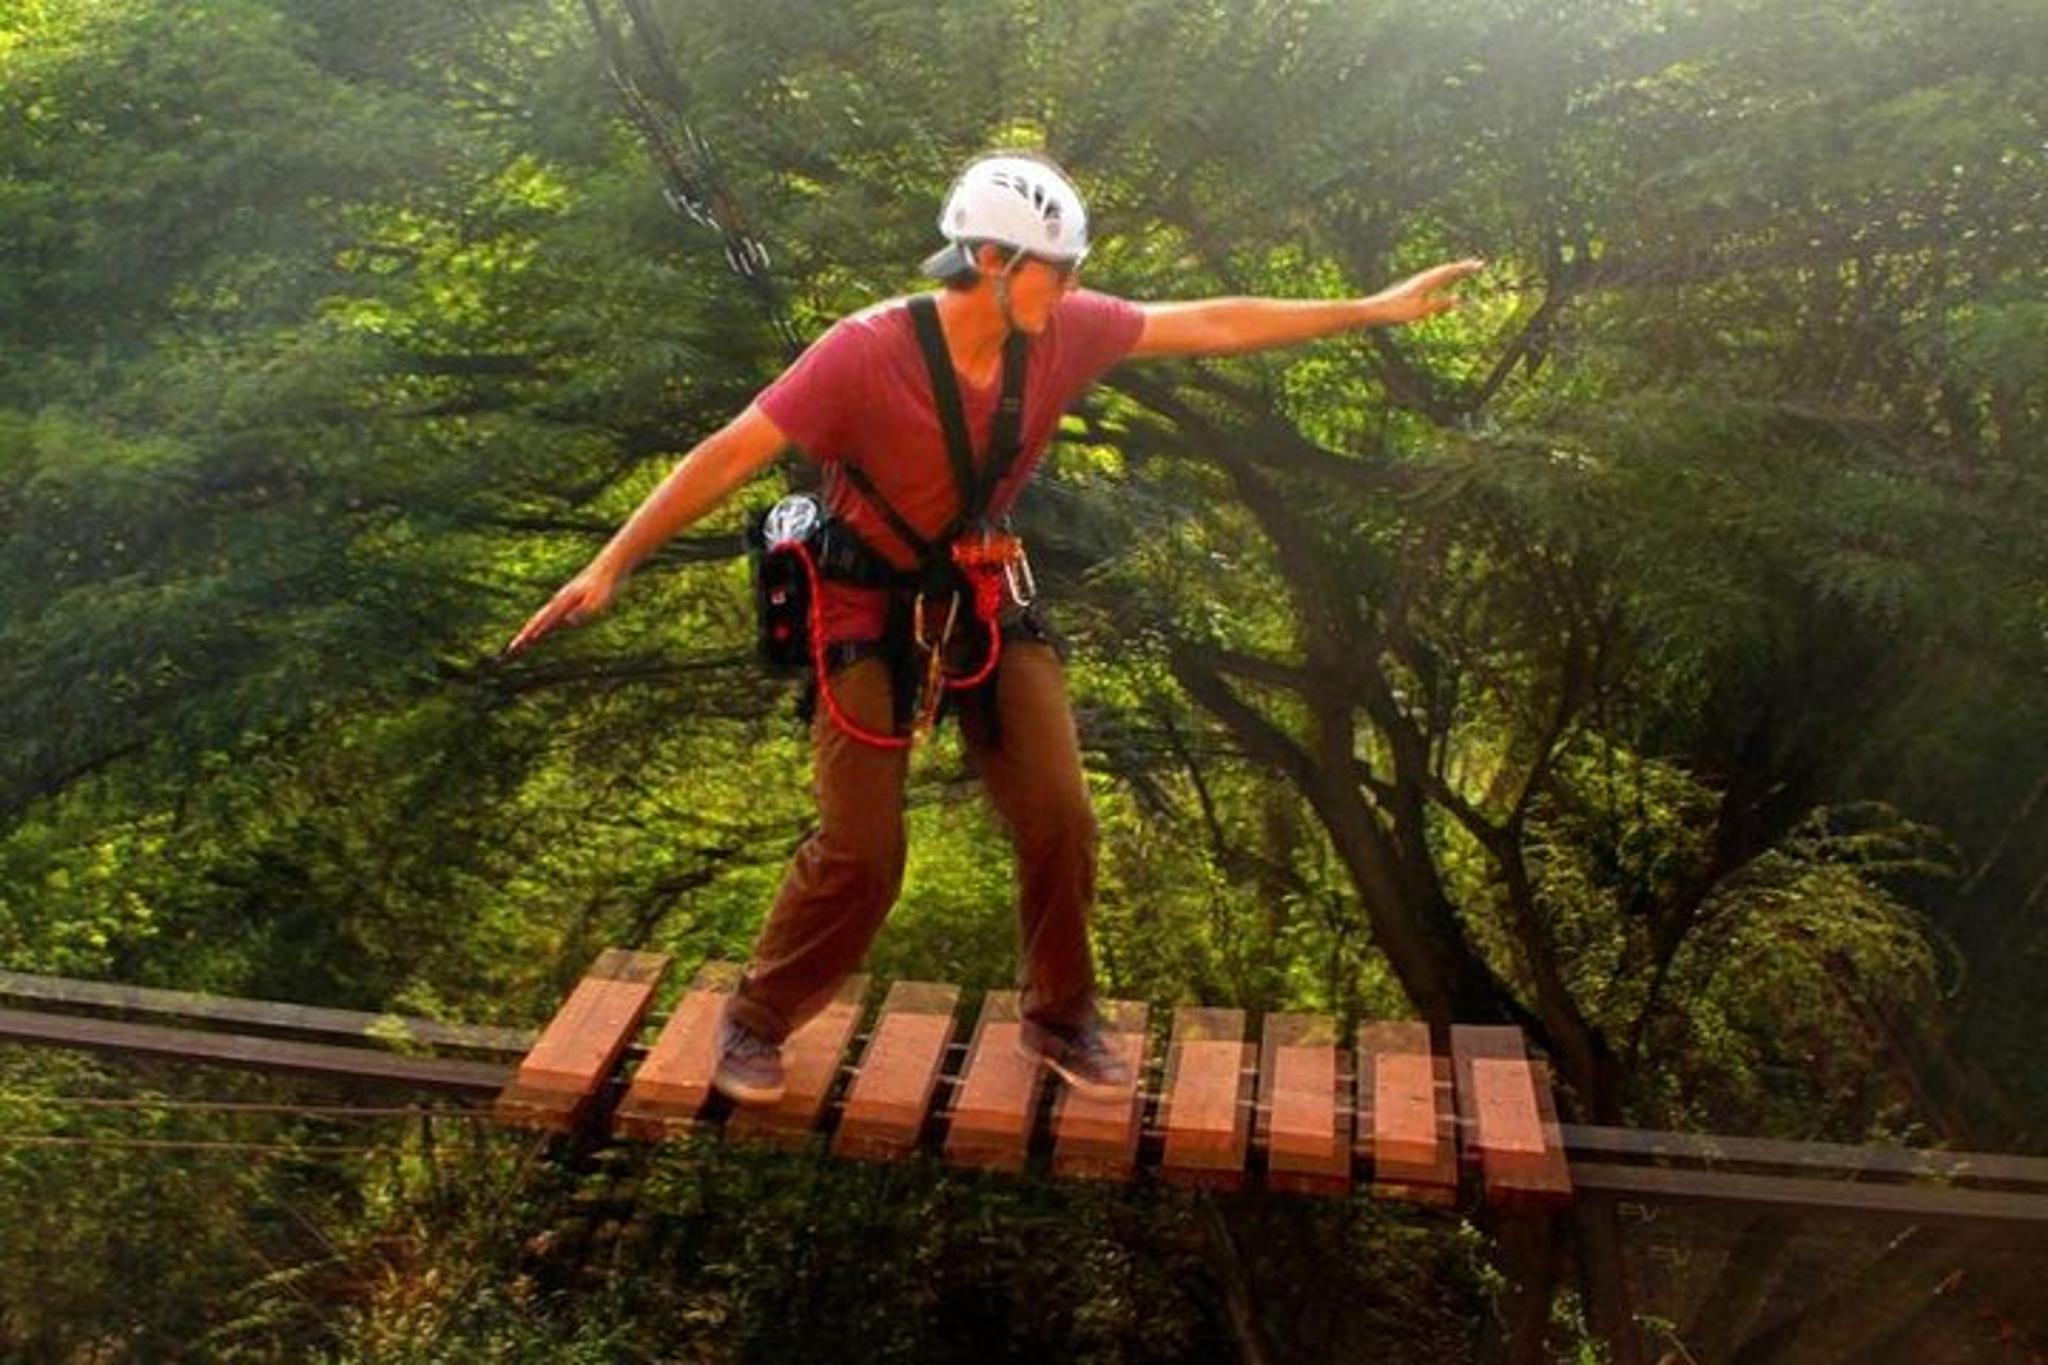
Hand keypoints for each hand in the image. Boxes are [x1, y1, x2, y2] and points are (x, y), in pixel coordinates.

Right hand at [503, 563, 619, 657]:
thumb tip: (567, 622)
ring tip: (519, 646)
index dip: (531, 634)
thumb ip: (583, 612)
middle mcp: (558, 602)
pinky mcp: (568, 603)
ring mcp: (562, 602)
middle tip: (511, 650)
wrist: (608, 568)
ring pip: (541, 621)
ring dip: (530, 633)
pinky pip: (550, 619)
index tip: (518, 645)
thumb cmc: (605, 586)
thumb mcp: (598, 602)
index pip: (542, 622)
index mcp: (563, 603)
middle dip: (523, 637)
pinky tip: (539, 635)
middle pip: (536, 622)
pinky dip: (541, 628)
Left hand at [1369, 257, 1487, 325]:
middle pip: (1446, 270)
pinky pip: (1433, 279)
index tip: (1480, 264)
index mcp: (1426, 282)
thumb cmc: (1396, 311)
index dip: (1465, 269)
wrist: (1374, 310)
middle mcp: (1422, 279)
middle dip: (1462, 267)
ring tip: (1465, 269)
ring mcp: (1417, 282)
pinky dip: (1443, 277)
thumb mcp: (1421, 310)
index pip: (1450, 272)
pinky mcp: (1412, 288)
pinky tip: (1442, 280)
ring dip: (1453, 270)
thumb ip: (1439, 304)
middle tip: (1478, 264)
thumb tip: (1457, 299)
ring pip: (1439, 273)